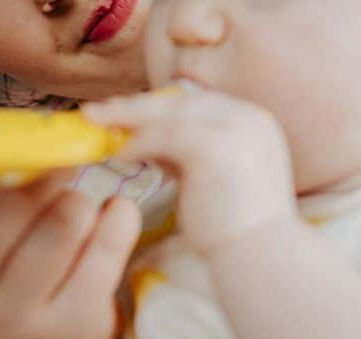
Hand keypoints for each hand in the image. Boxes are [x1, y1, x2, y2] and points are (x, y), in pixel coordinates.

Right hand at [0, 93, 143, 338]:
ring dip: (75, 198)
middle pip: (11, 204)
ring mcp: (17, 318)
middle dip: (38, 176)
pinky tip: (108, 217)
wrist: (33, 330)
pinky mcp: (74, 326)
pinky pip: (109, 243)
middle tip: (48, 170)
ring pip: (66, 217)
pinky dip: (117, 218)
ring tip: (68, 207)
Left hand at [83, 87, 296, 253]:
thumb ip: (192, 158)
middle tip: (100, 110)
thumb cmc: (236, 232)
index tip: (130, 113)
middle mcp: (249, 118)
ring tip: (96, 121)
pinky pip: (163, 135)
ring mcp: (235, 128)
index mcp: (256, 124)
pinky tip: (120, 155)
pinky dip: (138, 143)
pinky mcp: (214, 145)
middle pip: (182, 101)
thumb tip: (155, 149)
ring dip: (128, 116)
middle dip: (138, 105)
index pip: (200, 104)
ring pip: (169, 112)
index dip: (162, 108)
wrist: (264, 259)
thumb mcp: (218, 181)